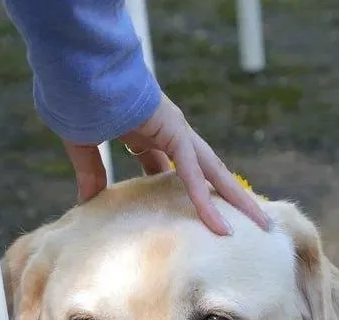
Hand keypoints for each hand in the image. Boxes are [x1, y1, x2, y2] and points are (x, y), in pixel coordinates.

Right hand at [61, 94, 271, 235]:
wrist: (76, 73)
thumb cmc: (78, 99)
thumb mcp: (85, 145)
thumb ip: (91, 172)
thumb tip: (87, 201)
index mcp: (151, 134)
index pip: (182, 169)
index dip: (194, 193)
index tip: (203, 217)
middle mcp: (171, 133)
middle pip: (209, 173)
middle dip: (229, 197)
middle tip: (251, 223)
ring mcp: (176, 131)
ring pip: (214, 173)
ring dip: (237, 201)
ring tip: (262, 226)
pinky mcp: (173, 130)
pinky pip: (192, 173)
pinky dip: (204, 199)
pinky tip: (218, 225)